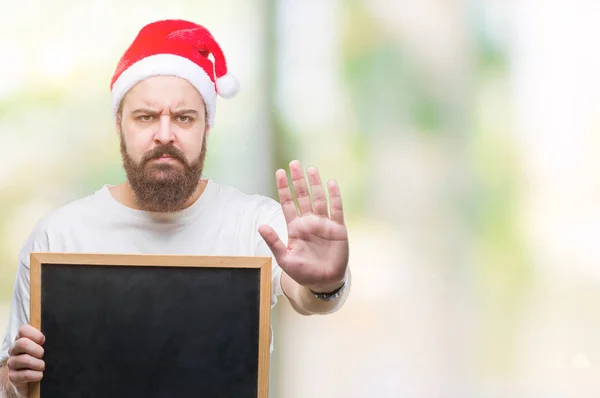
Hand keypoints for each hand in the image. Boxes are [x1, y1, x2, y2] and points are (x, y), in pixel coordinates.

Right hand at [7, 325, 44, 396]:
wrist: (29, 380)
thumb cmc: (39, 359)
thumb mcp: (44, 348)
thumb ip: (46, 341)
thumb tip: (59, 335)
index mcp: (21, 339)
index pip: (23, 330)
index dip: (35, 334)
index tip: (43, 341)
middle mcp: (14, 350)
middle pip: (22, 343)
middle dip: (37, 350)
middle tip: (43, 355)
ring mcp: (12, 363)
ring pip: (24, 359)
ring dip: (38, 364)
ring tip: (42, 366)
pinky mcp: (12, 376)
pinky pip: (25, 374)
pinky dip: (36, 375)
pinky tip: (39, 375)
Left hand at [259, 160, 348, 292]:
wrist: (324, 282)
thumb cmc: (303, 272)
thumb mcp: (285, 259)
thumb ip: (273, 242)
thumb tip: (260, 226)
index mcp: (295, 227)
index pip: (288, 203)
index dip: (284, 188)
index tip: (280, 172)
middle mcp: (309, 222)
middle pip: (303, 196)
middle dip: (298, 180)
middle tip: (294, 163)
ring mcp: (324, 224)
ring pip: (319, 199)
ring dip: (315, 184)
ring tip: (311, 169)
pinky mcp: (338, 228)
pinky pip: (336, 209)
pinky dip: (334, 196)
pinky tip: (331, 183)